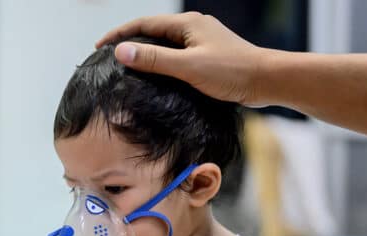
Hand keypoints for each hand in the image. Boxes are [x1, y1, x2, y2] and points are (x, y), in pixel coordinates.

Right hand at [96, 12, 271, 105]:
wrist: (267, 81)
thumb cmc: (231, 71)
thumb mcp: (188, 67)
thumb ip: (154, 60)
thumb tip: (120, 52)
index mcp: (187, 24)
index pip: (143, 24)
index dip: (119, 35)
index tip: (99, 47)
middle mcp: (193, 28)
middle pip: (153, 33)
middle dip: (130, 44)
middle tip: (109, 59)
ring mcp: (202, 42)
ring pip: (165, 46)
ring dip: (145, 55)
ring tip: (127, 71)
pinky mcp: (209, 57)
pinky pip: (177, 57)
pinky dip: (161, 65)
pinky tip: (156, 80)